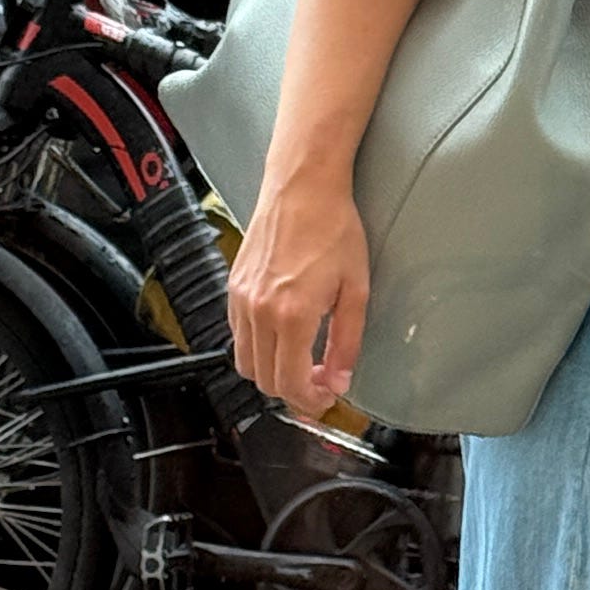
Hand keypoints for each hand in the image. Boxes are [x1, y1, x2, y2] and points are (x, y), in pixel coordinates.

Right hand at [229, 164, 373, 418]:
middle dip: (292, 392)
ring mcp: (241, 301)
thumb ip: (347, 341)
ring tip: (302, 362)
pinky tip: (284, 336)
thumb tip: (340, 380)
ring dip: (272, 373)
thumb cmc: (333, 228)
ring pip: (245, 363)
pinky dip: (257, 349)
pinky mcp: (233, 289)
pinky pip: (238, 337)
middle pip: (264, 381)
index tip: (327, 398)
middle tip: (320, 382)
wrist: (302, 187)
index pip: (290, 383)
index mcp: (292, 315)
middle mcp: (259, 312)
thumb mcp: (356, 288)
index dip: (310, 401)